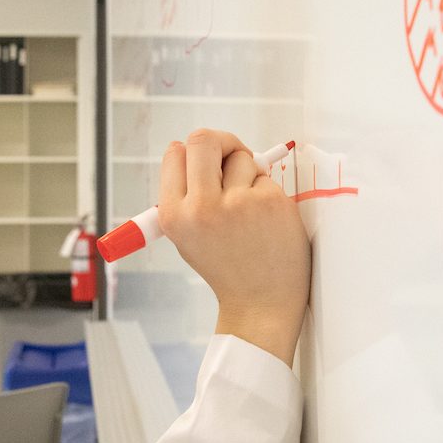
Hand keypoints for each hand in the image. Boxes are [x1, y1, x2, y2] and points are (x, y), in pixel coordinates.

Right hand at [158, 129, 311, 365]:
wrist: (261, 302)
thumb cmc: (227, 267)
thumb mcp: (186, 236)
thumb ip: (186, 195)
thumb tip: (201, 150)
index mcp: (174, 215)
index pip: (174, 153)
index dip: (191, 152)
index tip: (205, 160)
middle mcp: (201, 207)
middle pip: (203, 139)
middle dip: (219, 142)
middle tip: (230, 155)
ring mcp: (237, 203)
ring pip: (240, 157)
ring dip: (247, 173)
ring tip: (249, 208)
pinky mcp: (269, 202)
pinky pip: (265, 176)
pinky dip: (266, 191)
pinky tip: (266, 221)